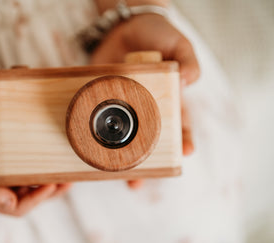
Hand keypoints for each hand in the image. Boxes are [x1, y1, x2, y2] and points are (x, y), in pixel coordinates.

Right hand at [0, 96, 70, 215]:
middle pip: (32, 191)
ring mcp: (7, 163)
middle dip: (53, 187)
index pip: (20, 205)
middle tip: (69, 178)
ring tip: (69, 165)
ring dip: (52, 172)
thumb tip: (12, 206)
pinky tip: (56, 147)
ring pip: (35, 173)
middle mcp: (1, 181)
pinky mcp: (11, 146)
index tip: (52, 184)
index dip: (38, 199)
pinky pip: (31, 154)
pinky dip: (43, 155)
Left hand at [90, 14, 199, 188]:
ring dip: (118, 163)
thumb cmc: (157, 35)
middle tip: (137, 183)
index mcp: (169, 101)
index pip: (179, 126)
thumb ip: (187, 60)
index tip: (185, 153)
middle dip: (145, 165)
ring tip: (112, 179)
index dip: (183, 141)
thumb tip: (187, 80)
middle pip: (148, 145)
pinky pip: (96, 124)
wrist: (123, 28)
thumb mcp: (178, 43)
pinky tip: (86, 156)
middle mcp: (146, 111)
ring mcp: (123, 109)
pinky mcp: (101, 103)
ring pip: (121, 142)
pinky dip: (91, 140)